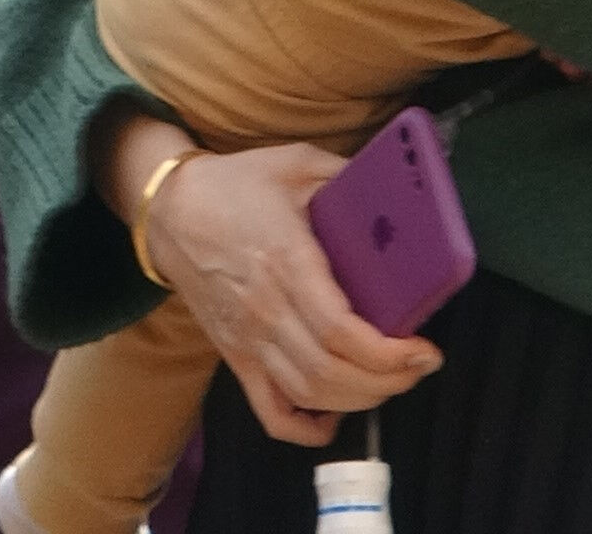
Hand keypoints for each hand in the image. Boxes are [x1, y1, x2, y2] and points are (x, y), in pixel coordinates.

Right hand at [122, 124, 437, 444]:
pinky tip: (334, 417)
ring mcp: (247, 338)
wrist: (168, 210)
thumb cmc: (234, 185)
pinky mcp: (235, 355)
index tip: (423, 349)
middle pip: (330, 371)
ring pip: (307, 394)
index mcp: (285, 260)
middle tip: (419, 366)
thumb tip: (399, 186)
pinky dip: (304, 428)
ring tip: (392, 382)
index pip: (338, 330)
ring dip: (359, 401)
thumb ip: (347, 174)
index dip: (387, 353)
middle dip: (387, 380)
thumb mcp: (296, 162)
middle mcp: (266, 308)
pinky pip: (269, 410)